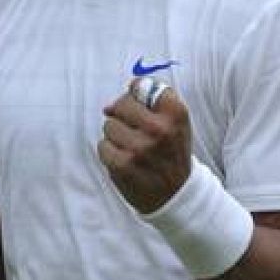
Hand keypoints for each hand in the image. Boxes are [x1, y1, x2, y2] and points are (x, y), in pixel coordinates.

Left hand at [98, 79, 192, 212]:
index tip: (140, 104)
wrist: (176, 194)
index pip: (142, 85)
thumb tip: (116, 99)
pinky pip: (103, 146)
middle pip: (121, 105)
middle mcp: (159, 129)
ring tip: (134, 149)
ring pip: (109, 126)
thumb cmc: (171, 152)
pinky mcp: (123, 165)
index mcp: (175, 114)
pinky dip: (110, 153)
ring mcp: (140, 148)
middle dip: (123, 116)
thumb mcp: (176, 123)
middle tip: (136, 131)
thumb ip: (154, 101)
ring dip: (117, 136)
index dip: (136, 93)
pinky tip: (126, 160)